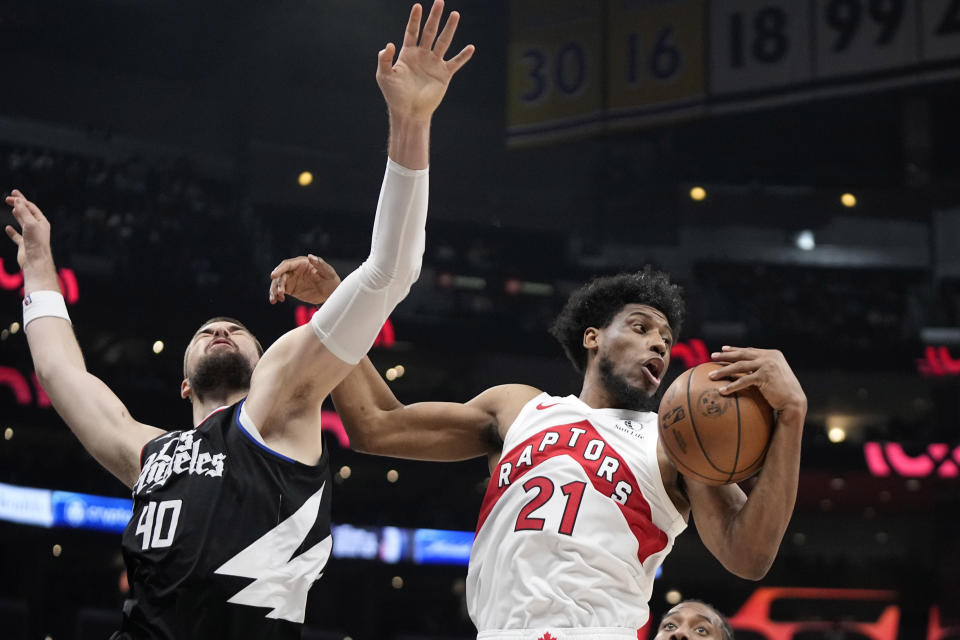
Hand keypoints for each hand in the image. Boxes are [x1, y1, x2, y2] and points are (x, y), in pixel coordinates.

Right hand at [4, 189, 58, 289]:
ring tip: (13, 209)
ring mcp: (31, 236)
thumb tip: (18, 200)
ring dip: (18, 215)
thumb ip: (23, 212)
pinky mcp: (24, 245)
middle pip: (27, 214)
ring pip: (24, 223)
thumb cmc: (35, 242)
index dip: (21, 200)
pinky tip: (7, 228)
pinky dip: (12, 232)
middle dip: (19, 205)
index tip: (11, 195)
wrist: (35, 261)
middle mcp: (38, 229)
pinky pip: (17, 236)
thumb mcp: (30, 223)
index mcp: (42, 222)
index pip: (31, 207)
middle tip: (9, 197)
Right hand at [269, 254, 340, 305]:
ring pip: (278, 283)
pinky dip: (276, 295)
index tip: (273, 276)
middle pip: (280, 275)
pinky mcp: (290, 289)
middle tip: (279, 293)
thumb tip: (310, 256)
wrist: (331, 293)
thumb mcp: (328, 272)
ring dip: (274, 290)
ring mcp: (291, 279)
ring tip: (274, 300)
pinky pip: (280, 291)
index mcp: (301, 263)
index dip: (279, 269)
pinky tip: (277, 301)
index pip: (287, 265)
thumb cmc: (331, 279)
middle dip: (277, 283)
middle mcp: (294, 270)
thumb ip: (319, 264)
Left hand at [377, 1, 474, 121]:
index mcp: (408, 53)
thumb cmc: (394, 95)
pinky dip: (463, 56)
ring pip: (443, 42)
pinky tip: (470, 48)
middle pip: (430, 31)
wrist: (408, 111)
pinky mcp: (444, 75)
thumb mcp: (384, 76)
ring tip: (455, 14)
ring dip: (449, 28)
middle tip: (440, 1)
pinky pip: (455, 63)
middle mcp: (422, 55)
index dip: (414, 19)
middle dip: (434, 17)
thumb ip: (384, 59)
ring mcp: (434, 64)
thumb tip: (389, 44)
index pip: (412, 31)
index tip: (418, 6)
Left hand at [708, 346, 806, 413]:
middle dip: (725, 356)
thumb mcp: (774, 374)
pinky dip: (731, 386)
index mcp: (772, 354)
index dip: (735, 349)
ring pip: (739, 366)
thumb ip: (763, 368)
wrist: (794, 401)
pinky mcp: (764, 376)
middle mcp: (769, 357)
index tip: (722, 349)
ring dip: (723, 371)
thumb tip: (747, 368)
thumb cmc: (782, 391)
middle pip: (742, 355)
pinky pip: (743, 380)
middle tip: (711, 357)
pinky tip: (722, 391)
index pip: (749, 350)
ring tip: (711, 376)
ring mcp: (767, 365)